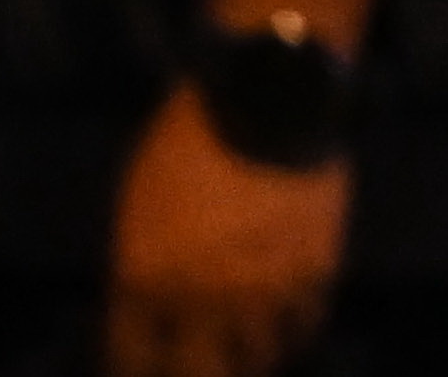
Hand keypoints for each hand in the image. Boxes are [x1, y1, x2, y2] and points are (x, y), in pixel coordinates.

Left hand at [104, 82, 350, 376]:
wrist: (268, 98)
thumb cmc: (188, 143)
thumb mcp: (140, 204)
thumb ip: (139, 265)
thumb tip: (143, 309)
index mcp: (145, 281)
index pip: (133, 361)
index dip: (139, 371)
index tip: (147, 367)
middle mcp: (203, 300)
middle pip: (199, 375)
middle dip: (196, 374)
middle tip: (199, 367)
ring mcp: (264, 292)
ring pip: (257, 359)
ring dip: (247, 358)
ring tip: (244, 352)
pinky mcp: (315, 274)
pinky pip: (304, 326)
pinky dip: (293, 330)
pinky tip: (285, 322)